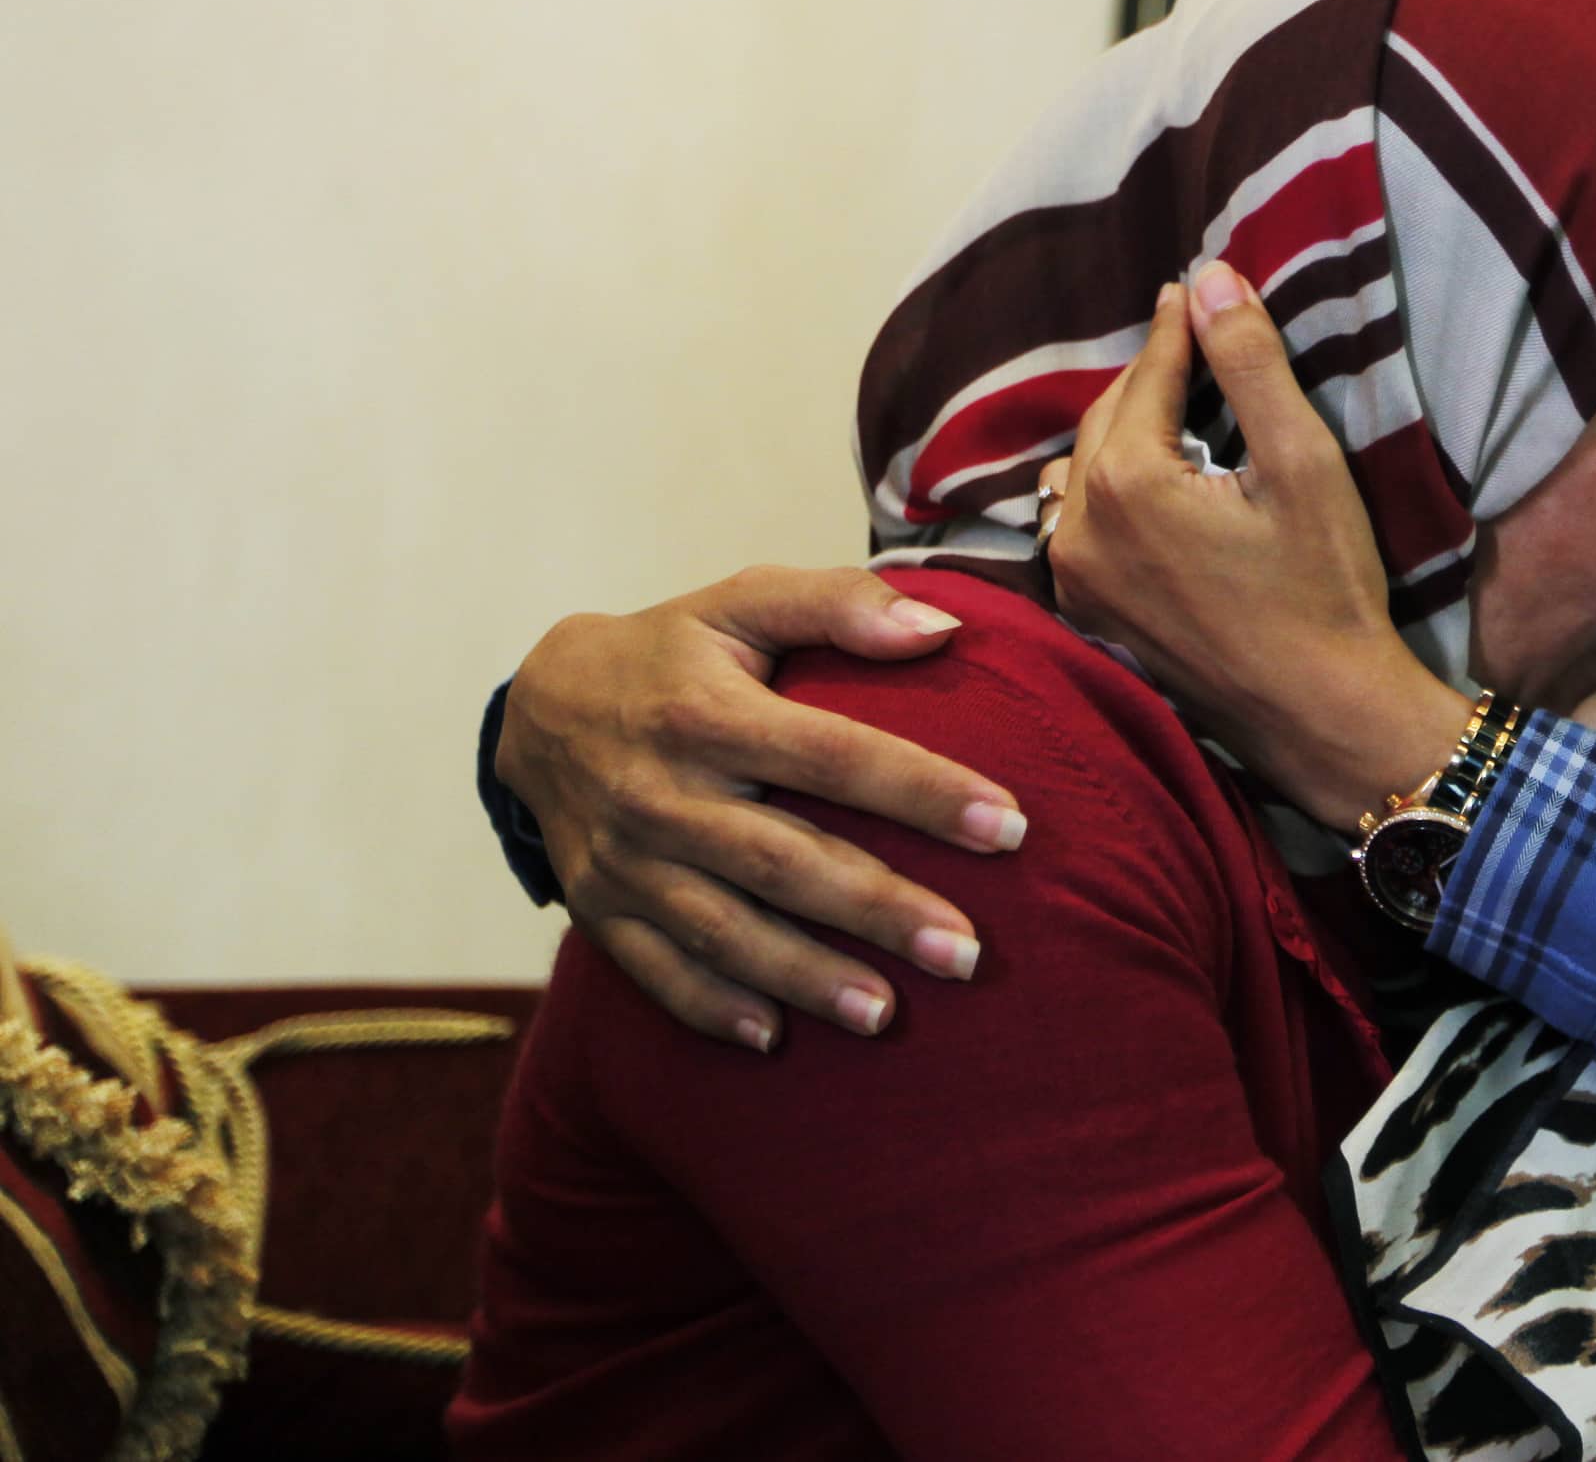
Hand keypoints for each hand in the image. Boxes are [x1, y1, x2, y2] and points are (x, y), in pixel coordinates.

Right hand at [498, 567, 1023, 1050]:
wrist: (541, 704)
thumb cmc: (672, 651)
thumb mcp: (742, 602)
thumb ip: (840, 605)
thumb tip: (946, 628)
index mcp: (708, 714)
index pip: (834, 756)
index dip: (924, 791)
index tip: (1009, 826)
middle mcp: (663, 793)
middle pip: (786, 861)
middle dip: (880, 911)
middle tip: (967, 953)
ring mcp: (625, 860)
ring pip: (725, 930)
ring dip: (807, 977)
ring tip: (887, 1014)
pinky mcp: (598, 908)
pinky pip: (656, 970)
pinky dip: (712, 1009)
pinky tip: (775, 1040)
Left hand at [1041, 267, 1465, 831]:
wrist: (1321, 714)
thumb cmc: (1325, 590)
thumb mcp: (1302, 463)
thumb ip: (1248, 364)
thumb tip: (1207, 278)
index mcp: (1127, 482)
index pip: (1148, 375)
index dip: (1177, 328)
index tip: (1191, 285)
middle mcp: (1081, 529)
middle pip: (1107, 418)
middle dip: (1150, 379)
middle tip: (1190, 341)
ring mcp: (1078, 578)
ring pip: (1086, 472)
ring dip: (1125, 434)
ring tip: (1175, 411)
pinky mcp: (1091, 615)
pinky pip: (1082, 524)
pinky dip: (1111, 490)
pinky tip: (1152, 483)